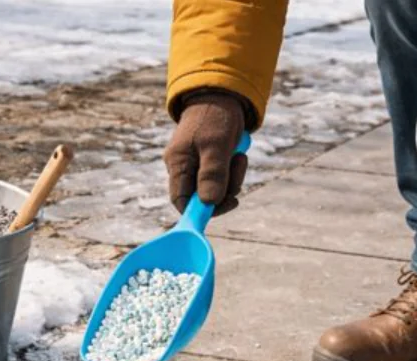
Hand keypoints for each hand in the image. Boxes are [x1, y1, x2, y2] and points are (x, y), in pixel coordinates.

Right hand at [164, 91, 247, 215]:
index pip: (181, 201)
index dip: (200, 210)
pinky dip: (232, 172)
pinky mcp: (207, 161)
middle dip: (223, 190)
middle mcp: (182, 167)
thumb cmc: (216, 116)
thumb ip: (213, 174)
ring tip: (238, 157)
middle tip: (238, 170)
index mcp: (177, 163)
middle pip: (200, 198)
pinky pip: (220, 178)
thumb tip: (209, 204)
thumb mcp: (217, 145)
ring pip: (213, 189)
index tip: (226, 204)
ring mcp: (194, 164)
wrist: (222, 94)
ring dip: (232, 179)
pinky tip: (237, 156)